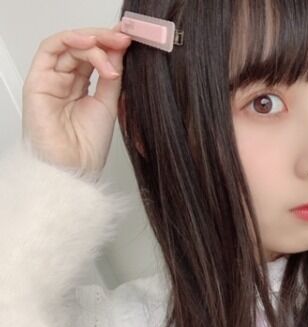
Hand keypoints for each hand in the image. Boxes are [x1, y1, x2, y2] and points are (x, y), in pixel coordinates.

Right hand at [21, 23, 131, 177]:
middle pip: (82, 47)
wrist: (74, 169)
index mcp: (81, 87)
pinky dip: (71, 41)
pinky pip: (50, 49)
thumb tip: (120, 49)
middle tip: (125, 38)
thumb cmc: (88, 147)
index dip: (111, 44)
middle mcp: (64, 81)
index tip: (132, 38)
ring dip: (94, 41)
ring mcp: (50, 80)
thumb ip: (112, 75)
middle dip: (106, 39)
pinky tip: (92, 45)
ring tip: (114, 47)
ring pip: (69, 45)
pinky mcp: (37, 81)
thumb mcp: (109, 103)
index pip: (94, 55)